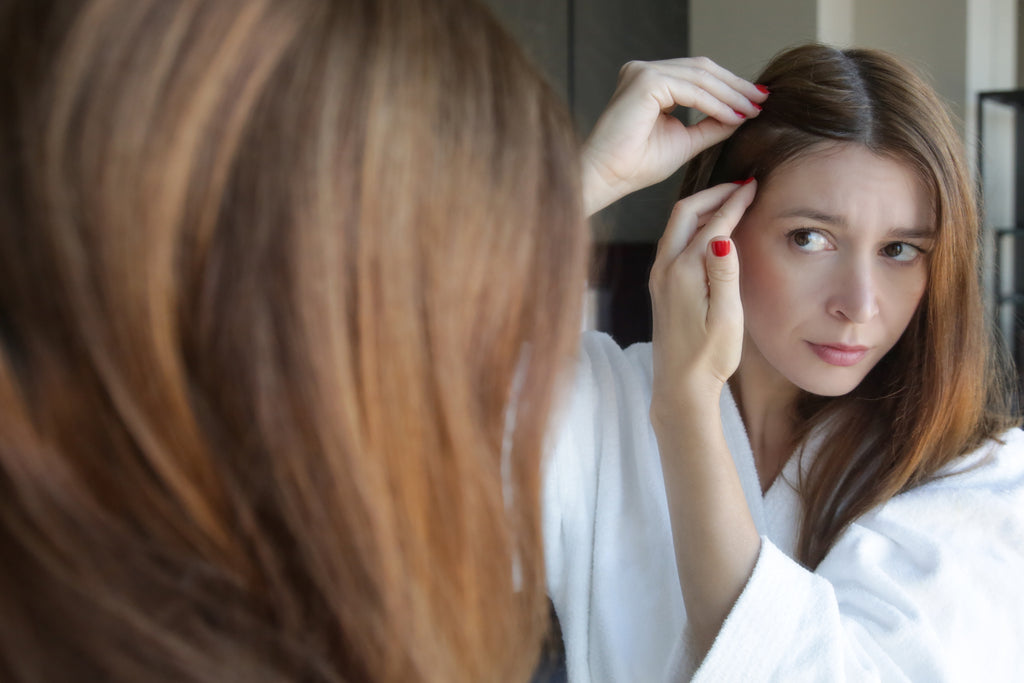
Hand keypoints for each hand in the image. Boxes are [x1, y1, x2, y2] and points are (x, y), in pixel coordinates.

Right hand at [581, 58, 766, 215]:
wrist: (608, 177)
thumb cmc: (637, 166)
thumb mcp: (685, 141)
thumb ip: (711, 125)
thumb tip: (742, 114)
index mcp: (650, 82)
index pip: (698, 76)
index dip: (730, 87)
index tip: (757, 102)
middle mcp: (644, 71)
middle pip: (702, 69)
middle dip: (736, 86)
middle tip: (763, 100)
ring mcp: (643, 72)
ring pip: (700, 77)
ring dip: (731, 94)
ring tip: (753, 109)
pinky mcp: (645, 81)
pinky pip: (692, 90)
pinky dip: (716, 104)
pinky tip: (734, 116)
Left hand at [648, 180, 755, 416]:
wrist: (680, 385)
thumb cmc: (709, 356)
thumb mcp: (726, 317)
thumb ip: (725, 274)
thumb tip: (722, 235)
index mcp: (683, 272)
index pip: (712, 223)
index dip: (735, 201)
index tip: (754, 185)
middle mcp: (664, 269)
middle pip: (684, 212)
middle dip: (713, 194)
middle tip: (741, 186)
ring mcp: (658, 276)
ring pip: (676, 225)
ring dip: (702, 208)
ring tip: (730, 200)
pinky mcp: (660, 286)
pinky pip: (673, 241)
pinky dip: (693, 225)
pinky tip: (710, 229)